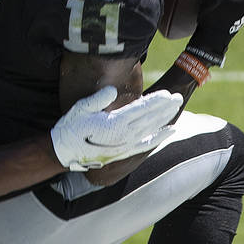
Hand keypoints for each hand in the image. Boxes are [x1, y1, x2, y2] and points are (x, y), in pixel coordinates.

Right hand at [50, 86, 182, 170]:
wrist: (64, 152)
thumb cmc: (71, 127)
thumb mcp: (80, 108)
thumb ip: (98, 99)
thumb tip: (112, 91)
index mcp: (115, 124)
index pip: (141, 110)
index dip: (156, 101)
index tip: (168, 94)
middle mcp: (124, 136)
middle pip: (151, 119)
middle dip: (166, 108)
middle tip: (179, 97)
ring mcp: (126, 145)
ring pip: (152, 130)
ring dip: (165, 118)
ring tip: (177, 107)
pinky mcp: (125, 151)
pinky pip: (147, 144)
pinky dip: (160, 137)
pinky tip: (170, 130)